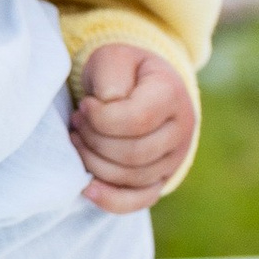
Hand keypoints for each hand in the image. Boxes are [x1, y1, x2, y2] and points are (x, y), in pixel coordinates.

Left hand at [72, 44, 196, 209]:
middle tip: (77, 122)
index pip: (137, 120)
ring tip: (79, 138)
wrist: (139, 86)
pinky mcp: (162, 179)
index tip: (85, 105)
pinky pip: (140, 201)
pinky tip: (87, 188)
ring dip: (93, 162)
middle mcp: (182, 130)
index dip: (101, 118)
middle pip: (133, 153)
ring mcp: (174, 159)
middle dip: (93, 140)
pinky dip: (111, 200)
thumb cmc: (122, 72)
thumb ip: (111, 75)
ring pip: (131, 178)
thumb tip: (108, 105)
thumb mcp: (113, 57)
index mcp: (172, 94)